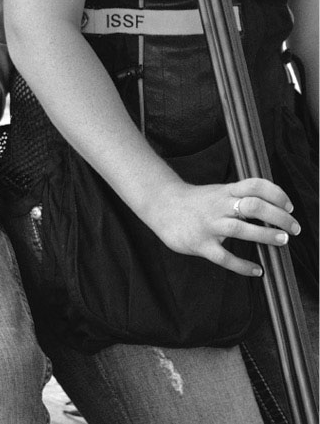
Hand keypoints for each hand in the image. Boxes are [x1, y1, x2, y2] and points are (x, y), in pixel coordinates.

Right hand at [149, 177, 300, 276]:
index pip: (254, 185)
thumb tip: (271, 206)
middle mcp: (218, 205)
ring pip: (239, 228)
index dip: (276, 193)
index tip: (289, 205)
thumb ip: (239, 197)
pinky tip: (256, 270)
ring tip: (282, 241)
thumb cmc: (195, 202)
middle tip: (293, 228)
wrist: (161, 205)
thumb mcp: (218, 192)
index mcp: (225, 191)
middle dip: (277, 216)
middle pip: (252, 205)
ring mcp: (208, 225)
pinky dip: (242, 265)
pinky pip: (223, 257)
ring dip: (264, 235)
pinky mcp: (200, 244)